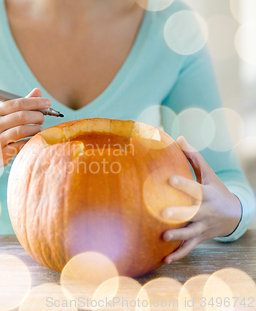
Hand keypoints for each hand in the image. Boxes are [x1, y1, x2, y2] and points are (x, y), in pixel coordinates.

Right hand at [0, 88, 49, 178]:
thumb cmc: (0, 131)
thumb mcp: (6, 116)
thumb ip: (22, 104)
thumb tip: (38, 91)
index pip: (18, 103)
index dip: (35, 102)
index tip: (48, 103)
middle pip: (21, 116)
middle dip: (37, 116)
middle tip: (42, 119)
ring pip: (22, 131)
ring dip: (35, 129)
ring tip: (40, 129)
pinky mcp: (1, 153)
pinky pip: (21, 145)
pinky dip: (31, 141)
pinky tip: (34, 139)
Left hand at [161, 136, 241, 263]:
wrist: (235, 215)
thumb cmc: (216, 190)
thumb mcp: (209, 174)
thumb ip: (193, 157)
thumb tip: (178, 138)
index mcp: (207, 195)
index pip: (195, 189)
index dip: (183, 184)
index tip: (169, 180)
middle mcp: (205, 212)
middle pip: (192, 213)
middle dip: (179, 214)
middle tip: (162, 213)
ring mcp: (203, 227)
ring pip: (190, 233)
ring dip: (177, 237)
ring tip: (163, 237)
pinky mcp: (200, 238)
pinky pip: (189, 248)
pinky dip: (178, 254)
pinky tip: (164, 260)